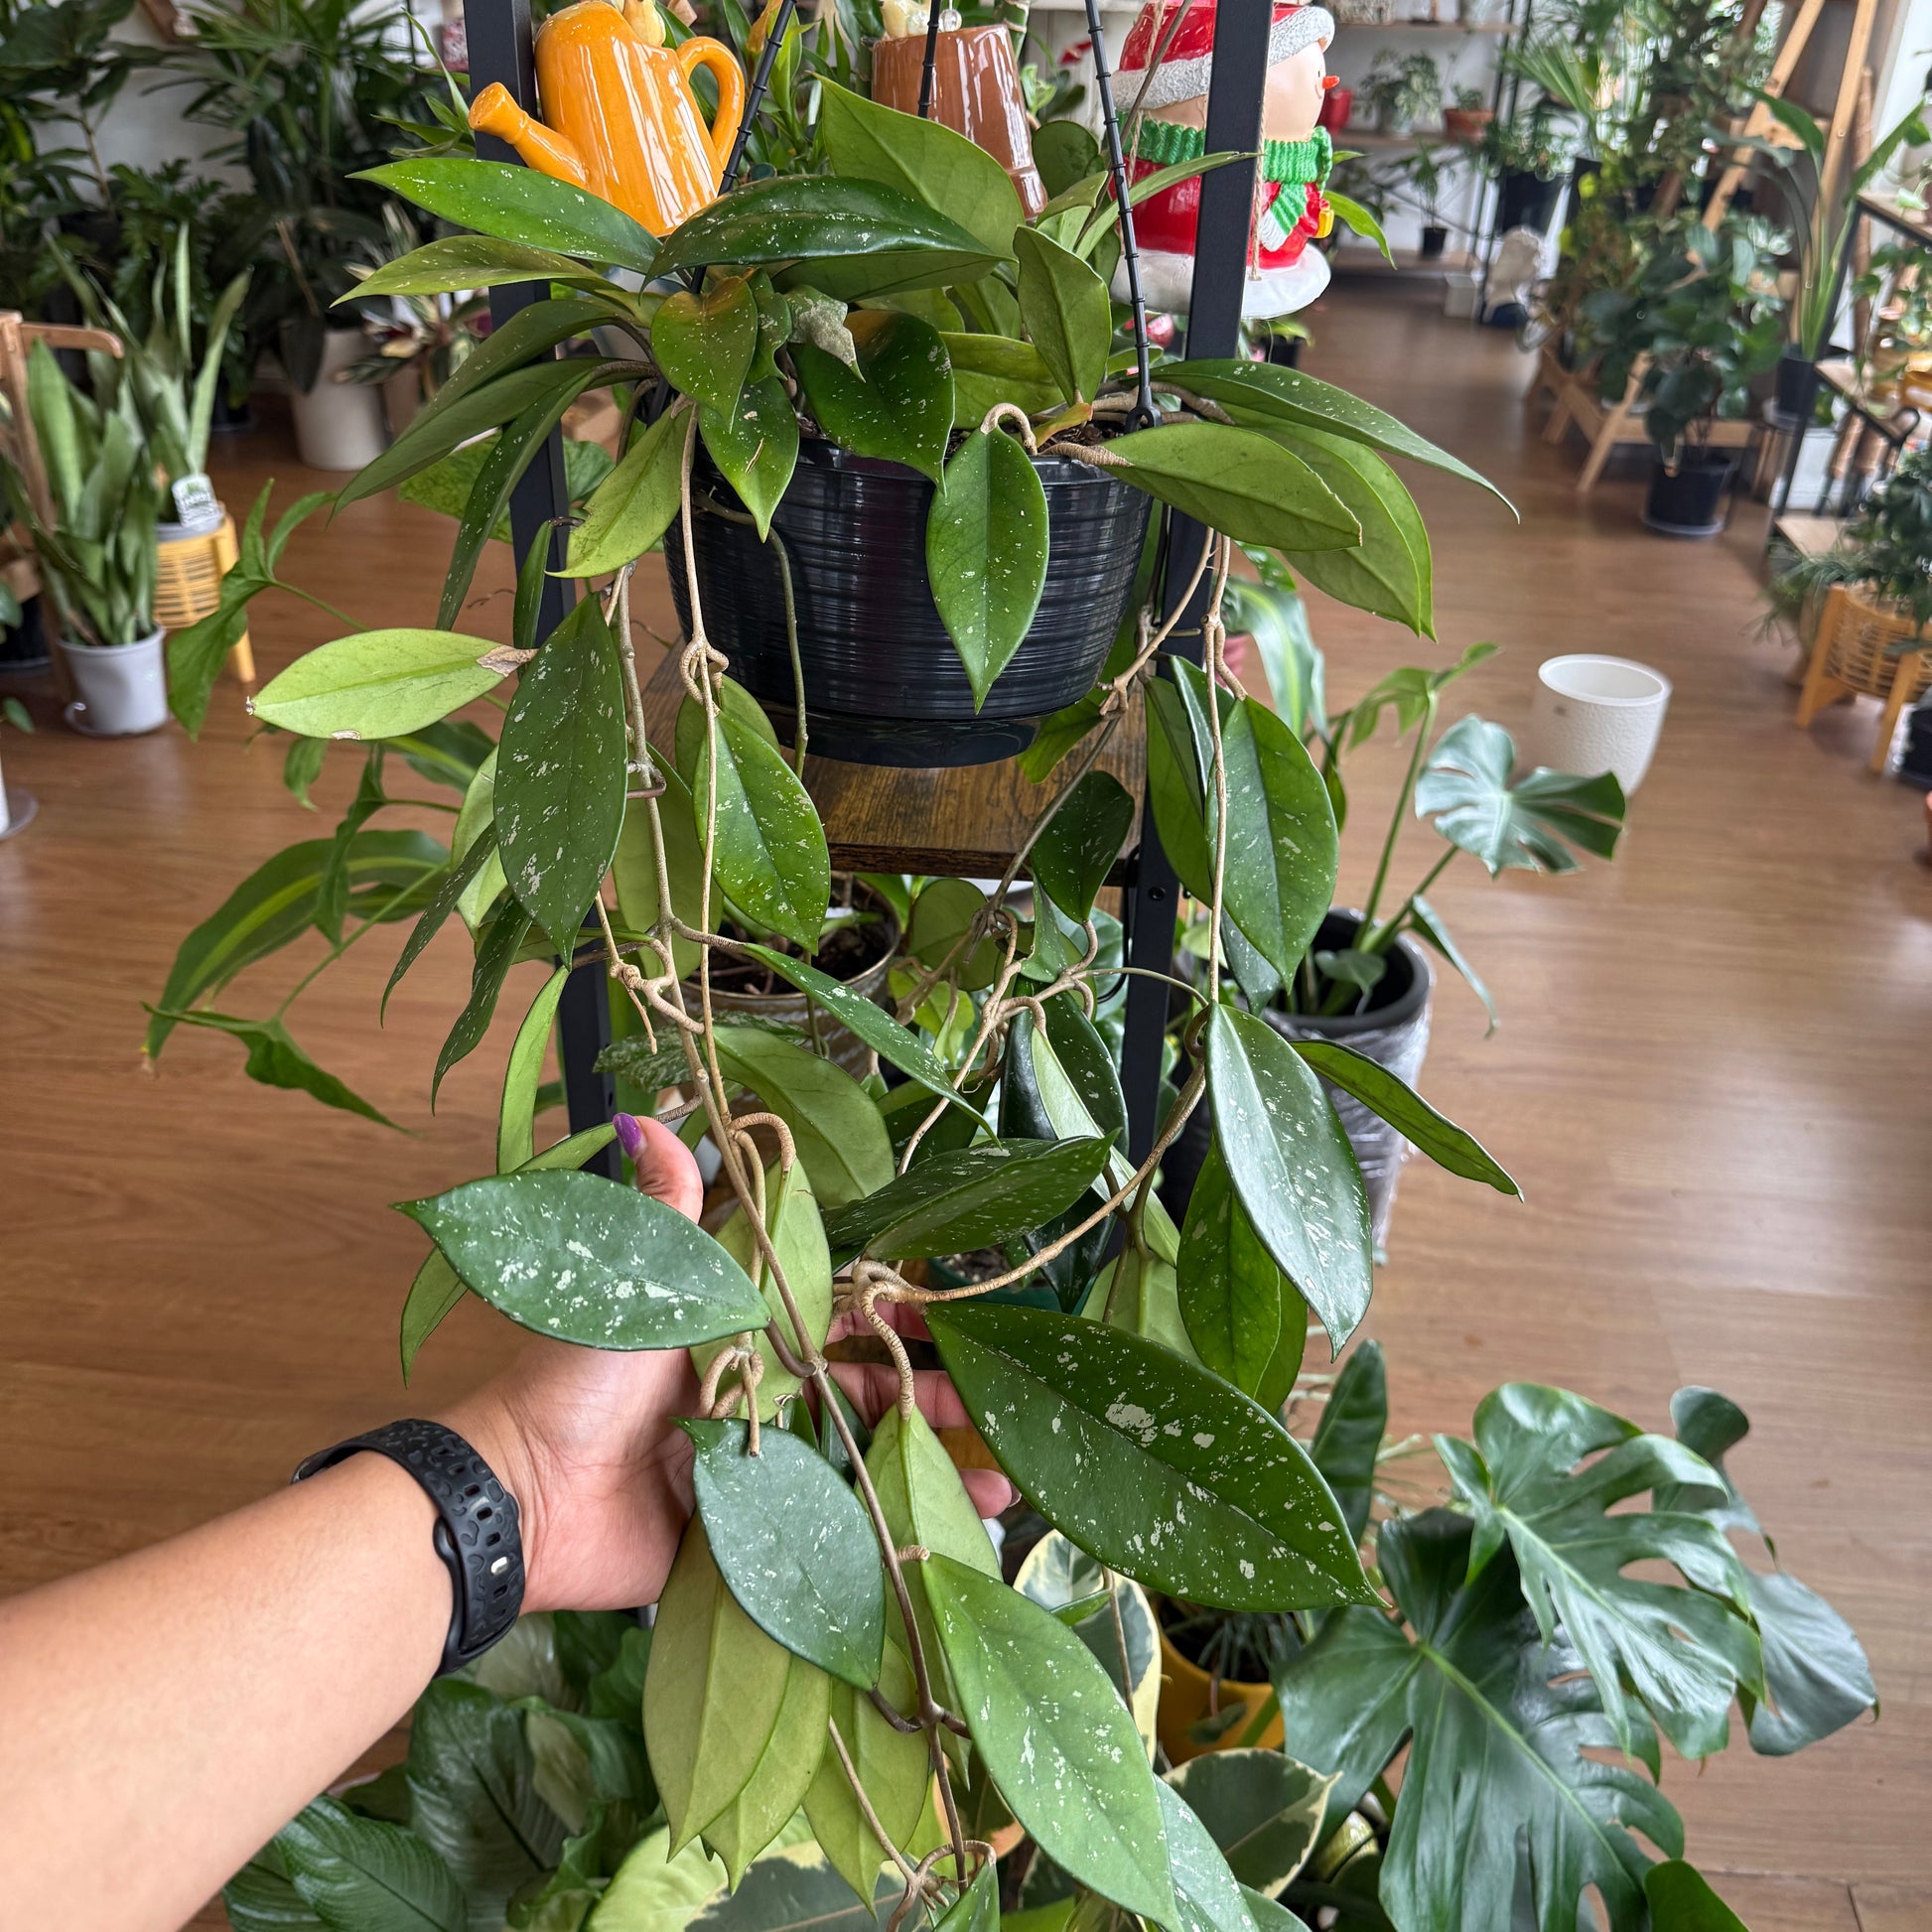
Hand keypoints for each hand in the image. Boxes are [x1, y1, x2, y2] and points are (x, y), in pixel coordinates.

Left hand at [446, 1116, 1010, 1613]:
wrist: (523, 1498)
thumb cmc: (577, 1381)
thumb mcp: (633, 1284)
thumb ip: (666, 1211)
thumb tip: (658, 1117)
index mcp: (739, 1332)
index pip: (839, 1319)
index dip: (897, 1319)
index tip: (954, 1320)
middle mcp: (757, 1397)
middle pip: (866, 1395)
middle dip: (935, 1403)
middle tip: (999, 1416)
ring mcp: (756, 1468)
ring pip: (860, 1464)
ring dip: (929, 1470)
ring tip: (1001, 1486)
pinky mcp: (746, 1534)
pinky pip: (827, 1532)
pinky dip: (887, 1537)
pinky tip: (946, 1542)